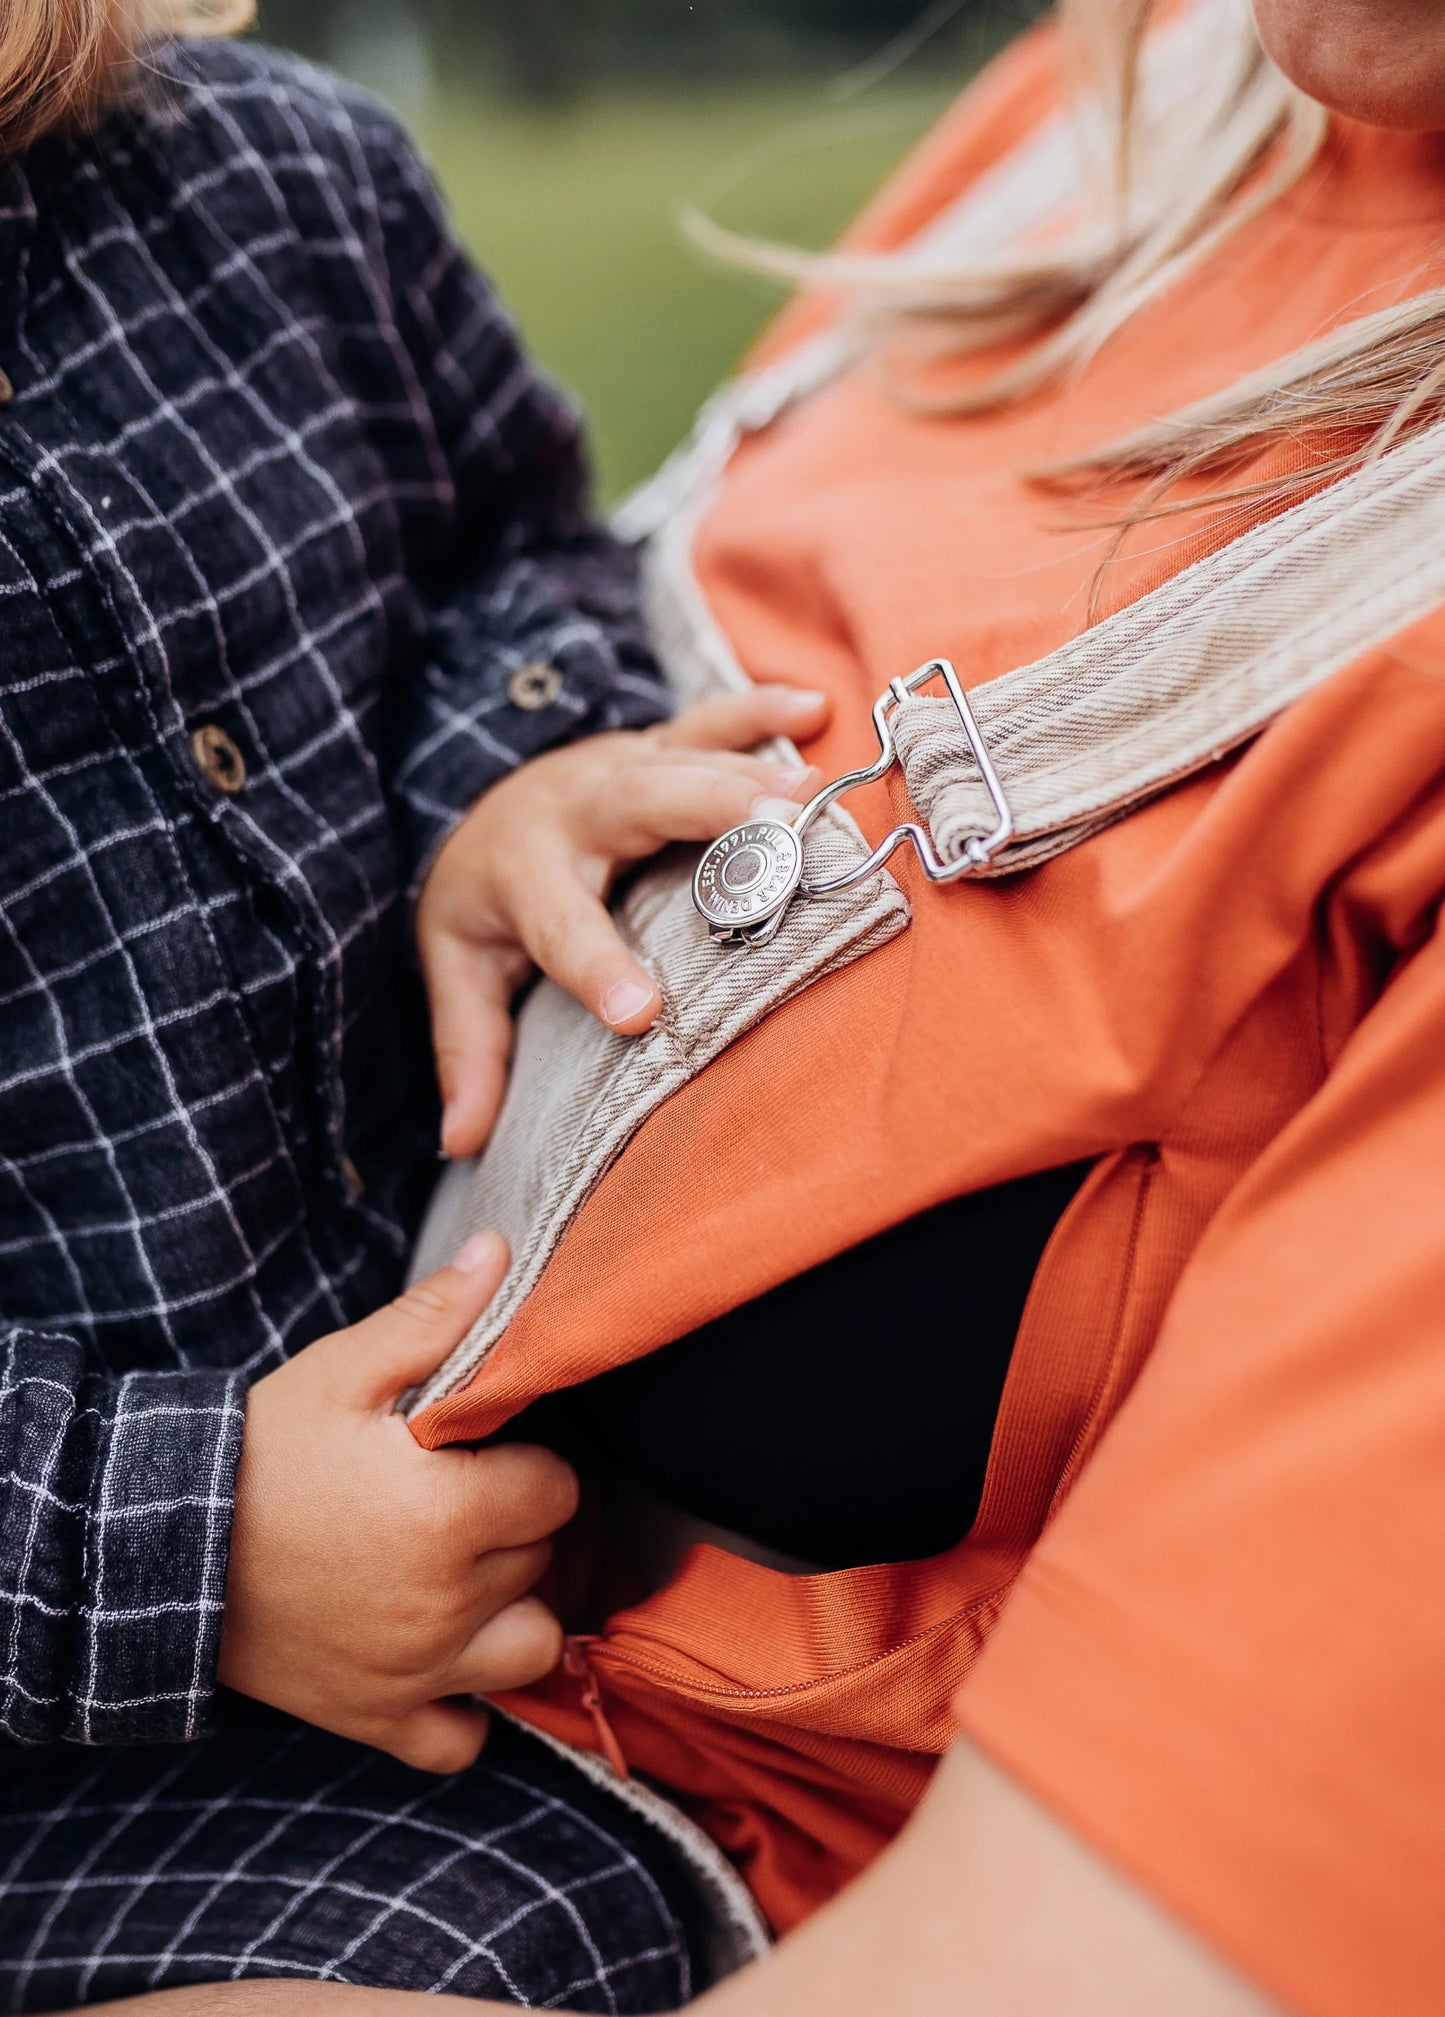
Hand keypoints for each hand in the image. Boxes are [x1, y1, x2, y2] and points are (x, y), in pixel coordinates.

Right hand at [218, 1232, 575, 1774]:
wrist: (157, 1548)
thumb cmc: (259, 1452)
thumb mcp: (342, 1372)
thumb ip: (433, 1319)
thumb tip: (501, 1254)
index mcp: (449, 1515)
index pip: (559, 1489)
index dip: (529, 1462)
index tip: (484, 1452)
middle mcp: (445, 1605)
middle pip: (544, 1561)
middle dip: (516, 1526)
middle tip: (459, 1498)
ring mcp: (414, 1670)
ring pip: (531, 1650)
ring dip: (513, 1613)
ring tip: (464, 1573)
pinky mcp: (376, 1719)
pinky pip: (463, 1740)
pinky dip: (464, 1706)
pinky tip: (440, 1654)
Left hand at [417, 684, 830, 1158]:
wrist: (471, 808)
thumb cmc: (479, 906)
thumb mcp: (458, 975)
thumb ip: (468, 1053)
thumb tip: (462, 1141)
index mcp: (522, 874)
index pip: (562, 926)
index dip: (598, 969)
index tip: (642, 1015)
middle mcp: (573, 809)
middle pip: (638, 806)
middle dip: (706, 815)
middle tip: (775, 835)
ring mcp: (618, 769)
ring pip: (684, 761)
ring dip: (749, 774)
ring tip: (814, 796)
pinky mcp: (653, 749)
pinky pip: (708, 721)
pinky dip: (758, 711)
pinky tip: (811, 707)